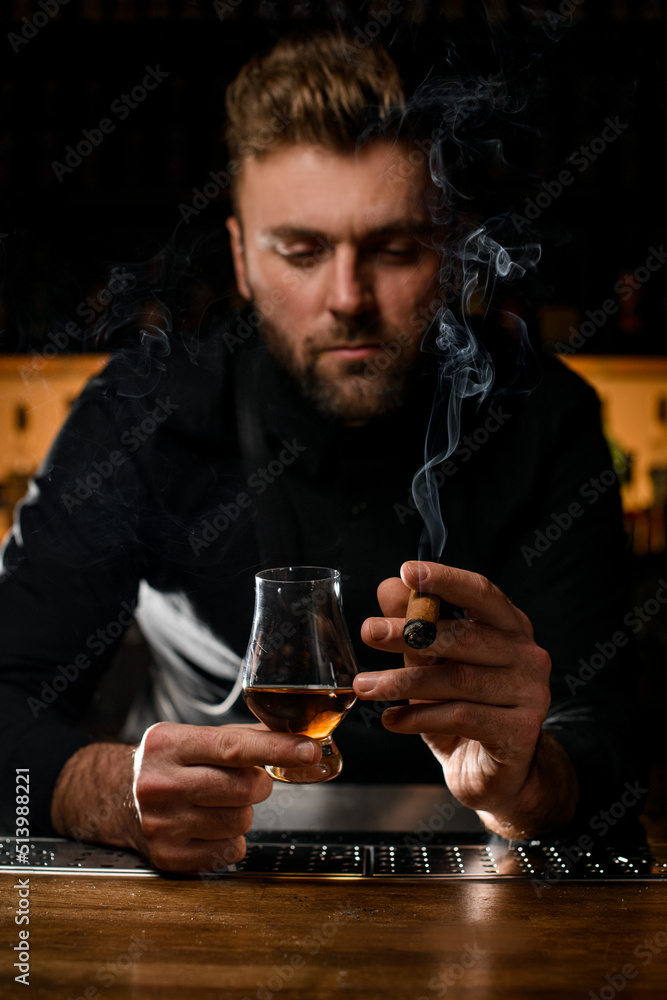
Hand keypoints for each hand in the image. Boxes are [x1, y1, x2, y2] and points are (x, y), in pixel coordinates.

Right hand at [51, 724, 320, 871]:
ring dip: (243, 812)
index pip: (234, 747)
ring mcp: (161, 823)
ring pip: (241, 821)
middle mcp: (161, 783)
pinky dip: (230, 839)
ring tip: (218, 802)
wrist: (117, 797)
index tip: (311, 750)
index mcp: (170, 744)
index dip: (278, 748)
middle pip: (244, 788)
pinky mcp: (168, 856)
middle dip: (259, 784)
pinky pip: (229, 851)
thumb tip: (306, 743)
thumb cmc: (172, 764)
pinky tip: (208, 825)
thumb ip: (249, 738)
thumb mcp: (198, 738)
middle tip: (247, 780)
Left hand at [355, 561, 576, 837]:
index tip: (407, 571)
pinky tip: (391, 720)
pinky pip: (461, 717)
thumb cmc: (465, 705)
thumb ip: (415, 625)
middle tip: (368, 632)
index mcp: (510, 626)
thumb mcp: (434, 662)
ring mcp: (529, 694)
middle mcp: (527, 655)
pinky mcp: (518, 732)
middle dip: (410, 632)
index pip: (481, 592)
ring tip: (365, 686)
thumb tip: (389, 587)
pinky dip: (419, 717)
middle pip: (465, 635)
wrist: (499, 771)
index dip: (445, 579)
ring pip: (458, 680)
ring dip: (403, 681)